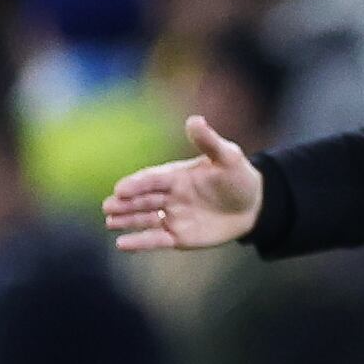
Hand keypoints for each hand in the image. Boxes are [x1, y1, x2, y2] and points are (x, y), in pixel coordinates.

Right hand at [103, 116, 263, 251]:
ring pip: (144, 218)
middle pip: (143, 199)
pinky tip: (122, 244)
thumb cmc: (239, 178)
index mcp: (177, 176)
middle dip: (125, 202)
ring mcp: (172, 216)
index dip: (137, 184)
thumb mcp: (228, 158)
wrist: (255, 206)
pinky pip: (155, 239)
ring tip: (110, 222)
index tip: (121, 188)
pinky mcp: (177, 236)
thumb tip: (194, 119)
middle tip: (109, 206)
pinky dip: (139, 242)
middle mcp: (169, 196)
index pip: (152, 179)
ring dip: (127, 220)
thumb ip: (209, 142)